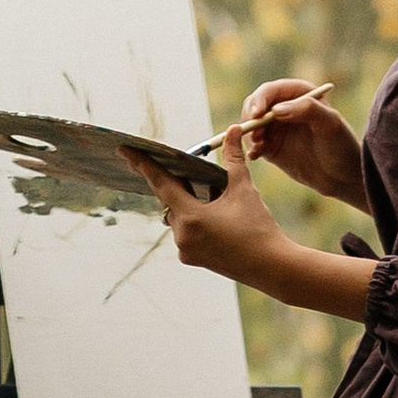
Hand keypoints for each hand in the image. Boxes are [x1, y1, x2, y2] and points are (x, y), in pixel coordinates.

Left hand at [132, 134, 292, 286]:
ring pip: (177, 216)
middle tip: (178, 164)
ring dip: (186, 201)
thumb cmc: (259, 227)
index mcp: (190, 217)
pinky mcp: (192, 259)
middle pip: (169, 199)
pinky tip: (211, 213)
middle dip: (174, 181)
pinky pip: (184, 232)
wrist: (272, 266)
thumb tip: (233, 130)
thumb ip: (233, 158)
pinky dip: (192, 219)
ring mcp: (185, 250)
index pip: (160, 183)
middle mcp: (181, 236)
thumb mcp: (244, 189)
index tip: (125, 151)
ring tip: (206, 190)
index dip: (142, 164)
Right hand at [238, 76, 366, 206]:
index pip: (271, 91)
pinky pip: (254, 144)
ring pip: (251, 125)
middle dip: (250, 118)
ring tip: (259, 147)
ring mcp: (276, 127)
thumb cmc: (342, 146)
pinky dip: (251, 148)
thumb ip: (307, 110)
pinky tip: (255, 156)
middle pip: (255, 105)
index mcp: (299, 94)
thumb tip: (277, 109)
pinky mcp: (271, 146)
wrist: (342, 175)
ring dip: (249, 134)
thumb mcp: (330, 124)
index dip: (259, 100)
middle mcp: (284, 107)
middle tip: (255, 135)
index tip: (256, 115)